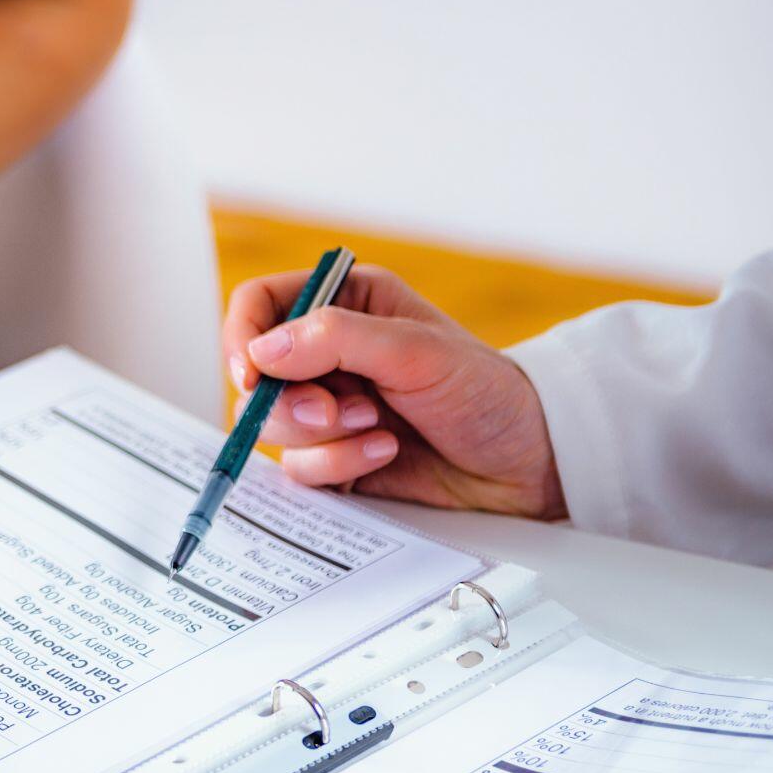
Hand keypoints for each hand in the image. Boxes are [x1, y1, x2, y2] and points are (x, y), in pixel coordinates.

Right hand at [222, 265, 565, 518]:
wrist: (529, 462)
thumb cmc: (487, 392)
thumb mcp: (416, 350)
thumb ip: (337, 339)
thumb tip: (264, 350)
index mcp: (344, 304)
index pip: (259, 305)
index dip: (243, 337)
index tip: (252, 374)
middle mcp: (327, 354)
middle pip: (254, 375)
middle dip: (290, 402)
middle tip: (335, 413)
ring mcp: (327, 407)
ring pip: (271, 425)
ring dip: (322, 436)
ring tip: (378, 430)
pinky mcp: (334, 456)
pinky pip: (299, 468)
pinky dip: (338, 465)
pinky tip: (386, 453)